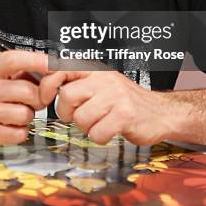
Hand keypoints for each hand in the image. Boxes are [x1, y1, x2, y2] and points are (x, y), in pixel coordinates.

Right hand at [0, 50, 47, 151]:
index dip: (36, 61)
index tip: (54, 64)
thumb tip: (54, 72)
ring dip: (28, 117)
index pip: (13, 60)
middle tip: (33, 102)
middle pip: (27, 91)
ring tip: (17, 115)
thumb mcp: (0, 78)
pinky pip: (18, 134)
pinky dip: (21, 132)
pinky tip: (10, 127)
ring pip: (25, 114)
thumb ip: (25, 74)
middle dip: (38, 99)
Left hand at [40, 70, 174, 145]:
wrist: (161, 112)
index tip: (44, 97)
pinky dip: (100, 137)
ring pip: (81, 118)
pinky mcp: (125, 115)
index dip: (47, 84)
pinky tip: (110, 130)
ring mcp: (116, 96)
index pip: (61, 68)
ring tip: (99, 122)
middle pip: (67, 96)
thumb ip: (78, 84)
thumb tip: (46, 87)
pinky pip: (97, 133)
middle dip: (66, 113)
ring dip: (86, 127)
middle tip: (77, 116)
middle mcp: (105, 79)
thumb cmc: (125, 101)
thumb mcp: (102, 85)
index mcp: (95, 70)